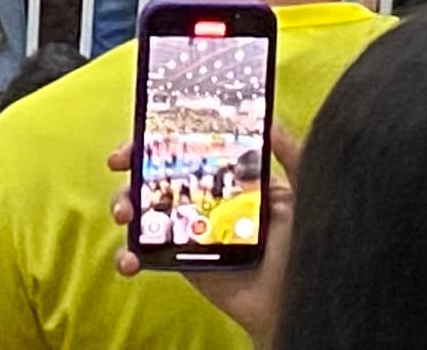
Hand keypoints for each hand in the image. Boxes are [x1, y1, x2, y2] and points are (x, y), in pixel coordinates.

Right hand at [109, 122, 300, 326]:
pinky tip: (129, 260)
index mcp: (229, 179)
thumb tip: (270, 121)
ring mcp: (189, 231)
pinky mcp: (180, 262)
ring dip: (123, 203)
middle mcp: (205, 200)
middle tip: (120, 165)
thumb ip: (292, 158)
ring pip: (143, 209)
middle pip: (157, 172)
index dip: (160, 136)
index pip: (188, 147)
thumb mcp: (305, 195)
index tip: (141, 133)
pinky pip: (145, 255)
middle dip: (131, 165)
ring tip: (125, 213)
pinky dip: (128, 255)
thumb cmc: (304, 250)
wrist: (295, 305)